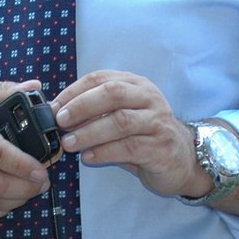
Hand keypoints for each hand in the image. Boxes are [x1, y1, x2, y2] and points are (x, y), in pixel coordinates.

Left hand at [50, 70, 207, 198]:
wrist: (183, 160)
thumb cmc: (145, 136)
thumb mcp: (122, 117)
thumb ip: (96, 113)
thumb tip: (58, 115)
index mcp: (136, 85)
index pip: (101, 78)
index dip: (74, 91)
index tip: (54, 107)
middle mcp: (149, 98)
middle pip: (112, 93)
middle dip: (81, 106)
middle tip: (60, 121)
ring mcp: (158, 122)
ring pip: (120, 121)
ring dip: (89, 132)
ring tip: (69, 143)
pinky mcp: (161, 148)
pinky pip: (129, 147)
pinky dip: (104, 152)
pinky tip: (88, 158)